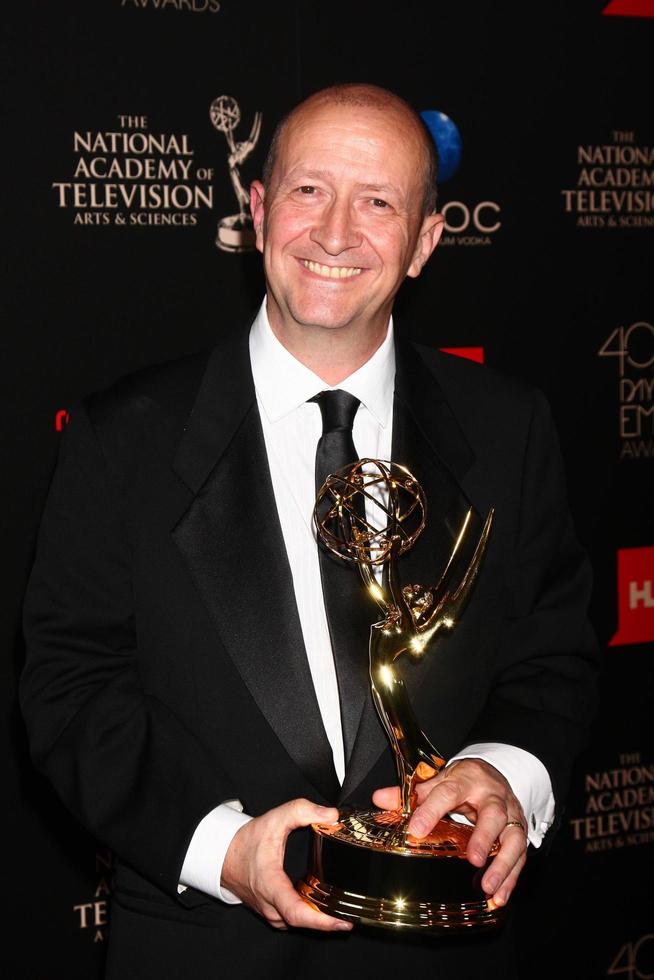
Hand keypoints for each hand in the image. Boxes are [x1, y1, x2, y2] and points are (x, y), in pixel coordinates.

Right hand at [220, 798, 352, 931]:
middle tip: (353, 914)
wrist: (223, 855)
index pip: (296, 912)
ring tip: (343, 912)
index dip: (321, 921)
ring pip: (299, 925)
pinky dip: (310, 918)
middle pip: (303, 923)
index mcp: (270, 885)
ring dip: (320, 922)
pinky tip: (324, 909)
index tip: (342, 921)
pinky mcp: (272, 914)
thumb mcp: (274, 819)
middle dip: (329, 922)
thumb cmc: (246, 841)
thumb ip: (301, 811)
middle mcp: (270, 905)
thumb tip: (330, 815)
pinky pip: (293, 921)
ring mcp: (270, 913)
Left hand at [372, 758, 528, 907]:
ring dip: (502, 864)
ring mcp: (510, 814)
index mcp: (467, 779)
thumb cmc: (463, 781)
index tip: (416, 830)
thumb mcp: (438, 780)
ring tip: (487, 886)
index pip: (448, 791)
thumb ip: (411, 793)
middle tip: (473, 859)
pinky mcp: (519, 832)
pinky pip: (520, 856)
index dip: (432, 810)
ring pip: (513, 837)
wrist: (493, 775)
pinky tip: (498, 896)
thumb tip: (380, 799)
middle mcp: (493, 796)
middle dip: (484, 837)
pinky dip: (511, 878)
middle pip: (493, 814)